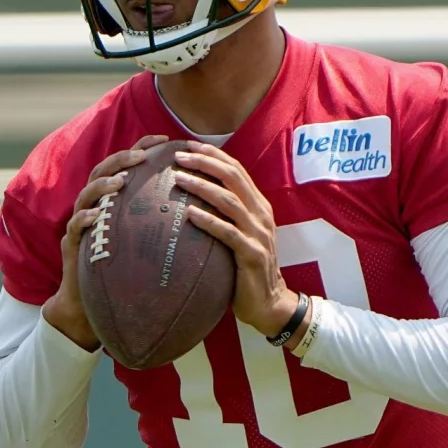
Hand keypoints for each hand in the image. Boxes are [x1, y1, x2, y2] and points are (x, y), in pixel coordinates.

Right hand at [41, 134, 169, 349]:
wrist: (95, 304)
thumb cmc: (130, 272)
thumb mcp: (153, 242)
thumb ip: (170, 221)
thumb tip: (212, 209)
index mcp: (117, 200)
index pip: (129, 166)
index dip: (144, 147)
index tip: (166, 138)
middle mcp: (97, 205)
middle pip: (104, 171)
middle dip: (121, 159)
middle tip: (141, 155)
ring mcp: (82, 222)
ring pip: (87, 194)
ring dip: (103, 184)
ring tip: (121, 181)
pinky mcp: (71, 243)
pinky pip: (74, 226)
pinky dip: (84, 218)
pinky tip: (96, 215)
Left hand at [171, 144, 303, 339]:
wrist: (269, 302)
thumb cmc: (246, 267)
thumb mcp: (240, 234)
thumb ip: (225, 214)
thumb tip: (191, 197)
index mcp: (258, 205)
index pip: (236, 170)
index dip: (213, 155)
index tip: (187, 146)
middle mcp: (260, 214)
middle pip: (233, 178)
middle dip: (205, 163)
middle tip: (179, 157)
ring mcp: (258, 233)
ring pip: (229, 201)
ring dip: (202, 187)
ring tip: (178, 179)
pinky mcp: (251, 254)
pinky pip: (227, 233)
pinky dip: (208, 221)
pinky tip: (189, 214)